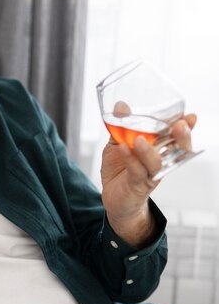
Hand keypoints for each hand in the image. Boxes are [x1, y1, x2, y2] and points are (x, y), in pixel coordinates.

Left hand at [100, 104, 196, 246]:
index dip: (185, 127)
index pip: (176, 136)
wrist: (112, 197)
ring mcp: (150, 175)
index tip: (190, 116)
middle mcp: (160, 162)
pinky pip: (136, 171)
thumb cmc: (120, 169)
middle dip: (181, 138)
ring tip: (139, 139)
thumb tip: (121, 106)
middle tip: (180, 125)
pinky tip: (124, 149)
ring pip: (157, 163)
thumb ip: (121, 126)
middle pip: (177, 150)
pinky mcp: (138, 185)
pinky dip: (130, 160)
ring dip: (149, 151)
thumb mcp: (118, 144)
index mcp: (160, 149)